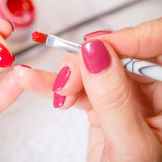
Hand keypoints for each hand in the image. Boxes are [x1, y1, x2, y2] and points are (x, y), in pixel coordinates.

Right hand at [12, 18, 161, 160]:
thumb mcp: (127, 145)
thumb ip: (113, 99)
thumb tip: (95, 53)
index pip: (159, 45)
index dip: (128, 39)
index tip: (95, 47)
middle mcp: (153, 91)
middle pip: (120, 53)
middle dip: (87, 63)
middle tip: (68, 79)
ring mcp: (125, 96)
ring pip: (94, 67)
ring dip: (66, 75)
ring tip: (51, 88)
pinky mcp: (101, 102)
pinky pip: (78, 85)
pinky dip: (54, 85)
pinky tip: (34, 81)